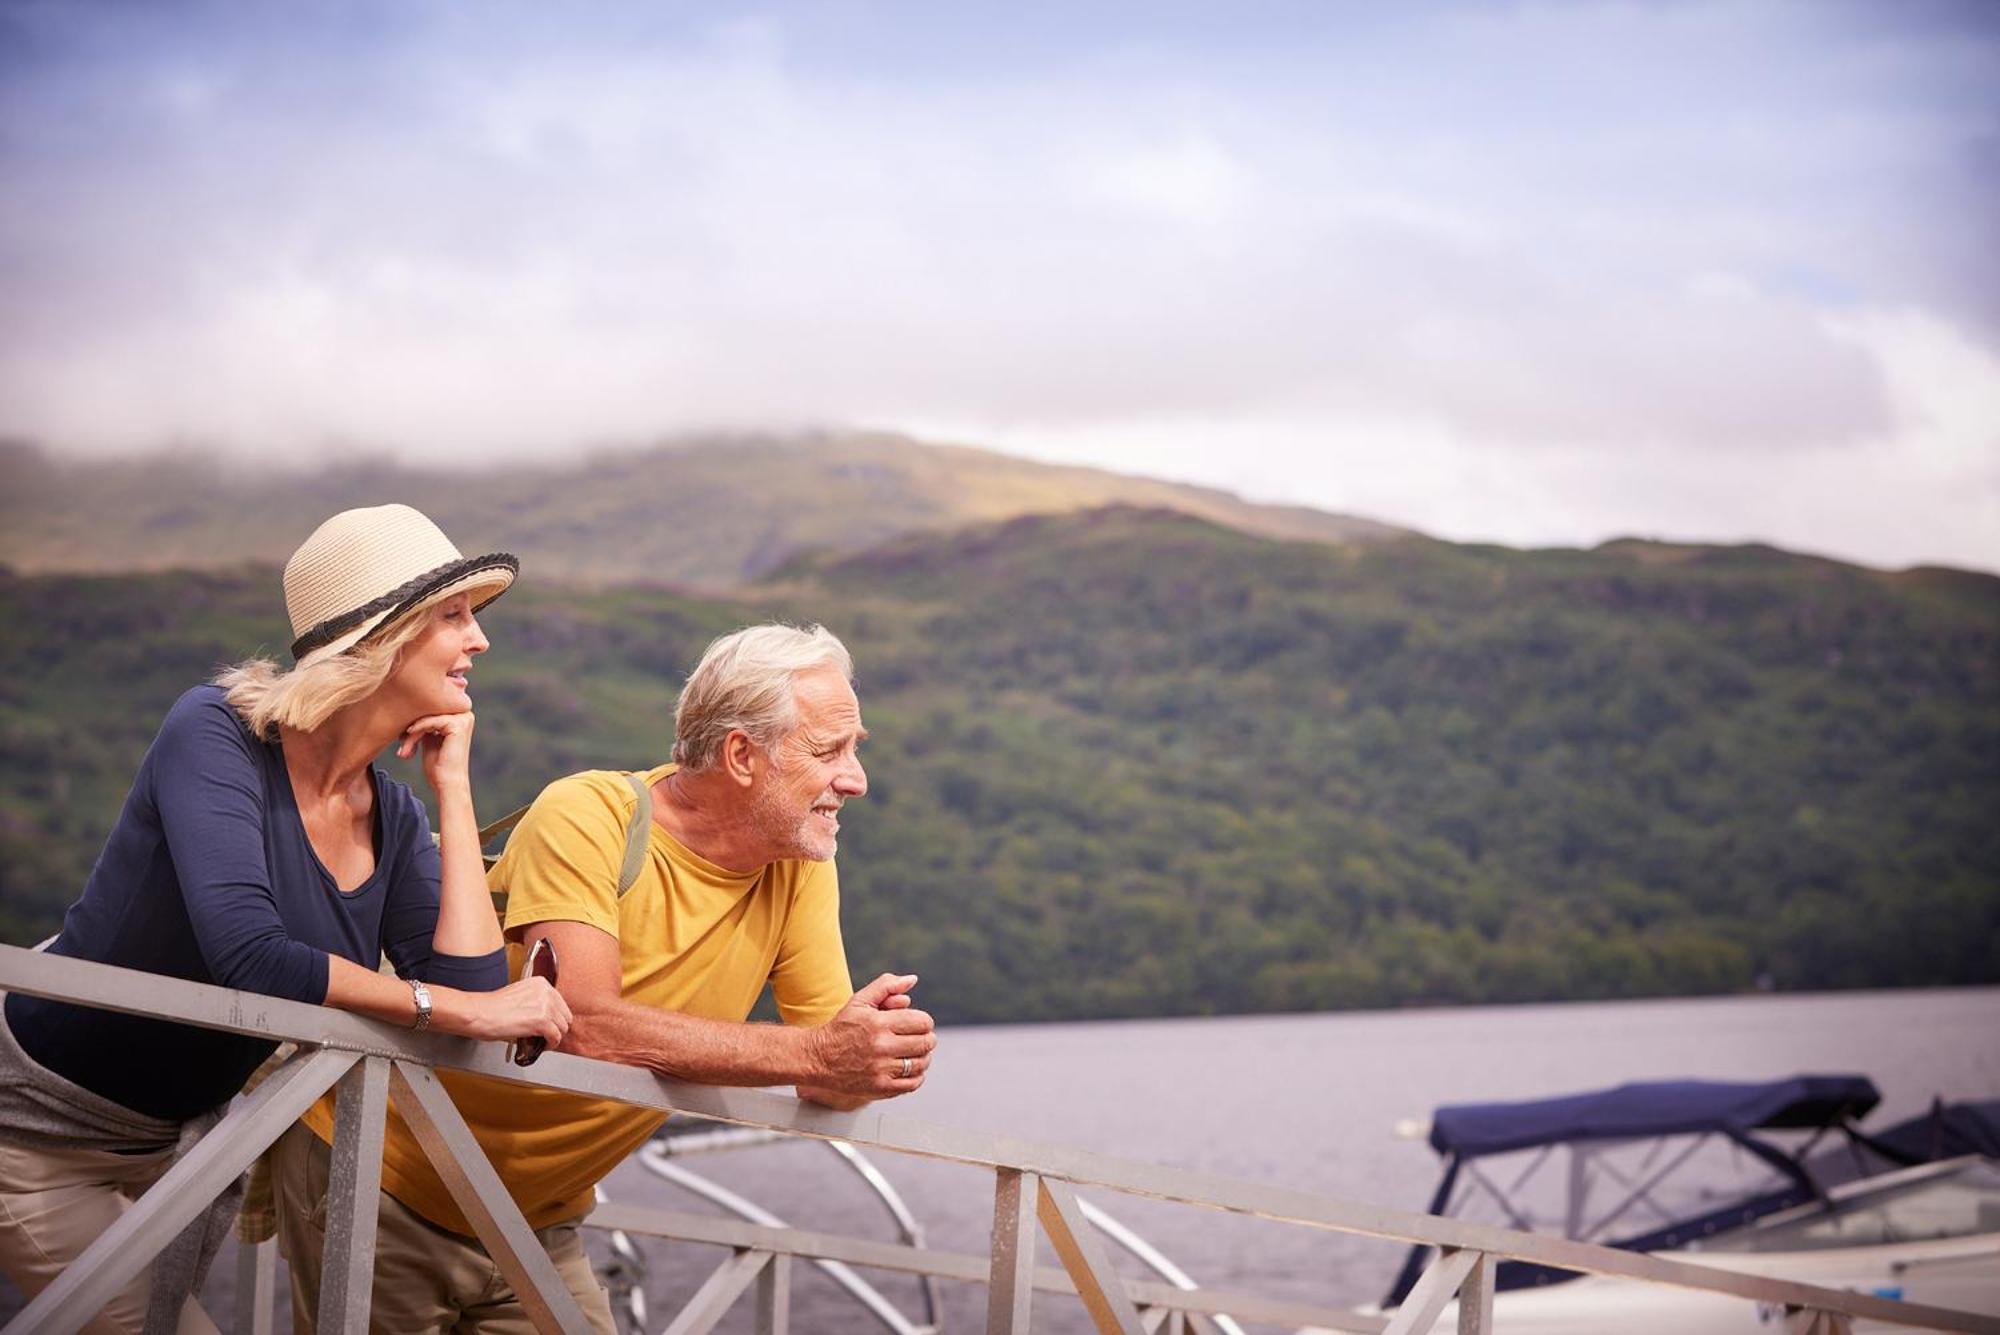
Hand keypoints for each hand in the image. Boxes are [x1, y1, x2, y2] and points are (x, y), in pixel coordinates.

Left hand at [398, 711, 474, 795]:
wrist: (448, 783)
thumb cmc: (439, 765)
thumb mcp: (429, 738)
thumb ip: (425, 723)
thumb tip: (410, 709)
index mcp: (461, 715)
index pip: (433, 707)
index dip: (415, 718)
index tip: (403, 734)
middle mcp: (465, 714)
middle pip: (431, 709)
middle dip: (413, 723)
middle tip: (402, 740)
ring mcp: (464, 719)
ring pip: (429, 714)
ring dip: (413, 729)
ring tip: (406, 747)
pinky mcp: (458, 725)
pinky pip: (431, 720)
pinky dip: (417, 729)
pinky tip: (409, 736)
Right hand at [438, 976, 571, 1046]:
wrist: (479, 1013)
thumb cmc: (491, 1007)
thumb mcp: (519, 995)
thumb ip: (535, 1001)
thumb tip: (545, 1017)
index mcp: (540, 983)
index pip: (560, 1003)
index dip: (555, 1017)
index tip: (550, 1024)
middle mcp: (545, 991)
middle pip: (565, 1015)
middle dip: (557, 1027)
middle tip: (547, 1035)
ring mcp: (545, 1006)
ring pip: (562, 1027)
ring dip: (554, 1037)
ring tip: (543, 1042)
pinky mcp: (542, 1021)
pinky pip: (555, 1037)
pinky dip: (550, 1045)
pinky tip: (542, 1046)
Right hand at [805, 973, 934, 1098]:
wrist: (817, 1058)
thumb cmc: (841, 1028)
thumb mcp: (860, 1000)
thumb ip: (887, 986)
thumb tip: (912, 979)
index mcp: (879, 1022)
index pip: (923, 1022)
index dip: (924, 1022)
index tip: (917, 1024)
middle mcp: (881, 1046)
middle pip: (926, 1043)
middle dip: (926, 1038)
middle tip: (918, 1038)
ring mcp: (881, 1069)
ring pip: (921, 1064)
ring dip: (923, 1057)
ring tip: (913, 1053)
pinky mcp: (880, 1088)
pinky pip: (912, 1084)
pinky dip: (917, 1076)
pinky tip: (908, 1069)